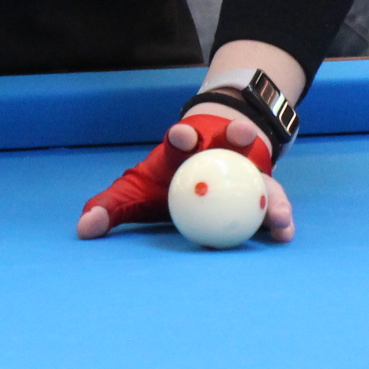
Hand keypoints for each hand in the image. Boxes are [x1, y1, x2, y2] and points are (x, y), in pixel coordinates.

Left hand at [76, 110, 294, 242]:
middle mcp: (219, 151)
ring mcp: (244, 167)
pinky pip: (273, 200)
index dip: (181, 135)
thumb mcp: (137, 193)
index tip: (181, 135)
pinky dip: (279, 216)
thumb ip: (112, 208)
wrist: (202, 165)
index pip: (181, 138)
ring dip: (269, 186)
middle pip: (228, 140)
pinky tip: (284, 234)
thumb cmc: (165, 179)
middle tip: (241, 135)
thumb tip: (84, 229)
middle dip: (235, 134)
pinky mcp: (264, 185)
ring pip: (258, 172)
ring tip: (278, 210)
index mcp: (185, 149)